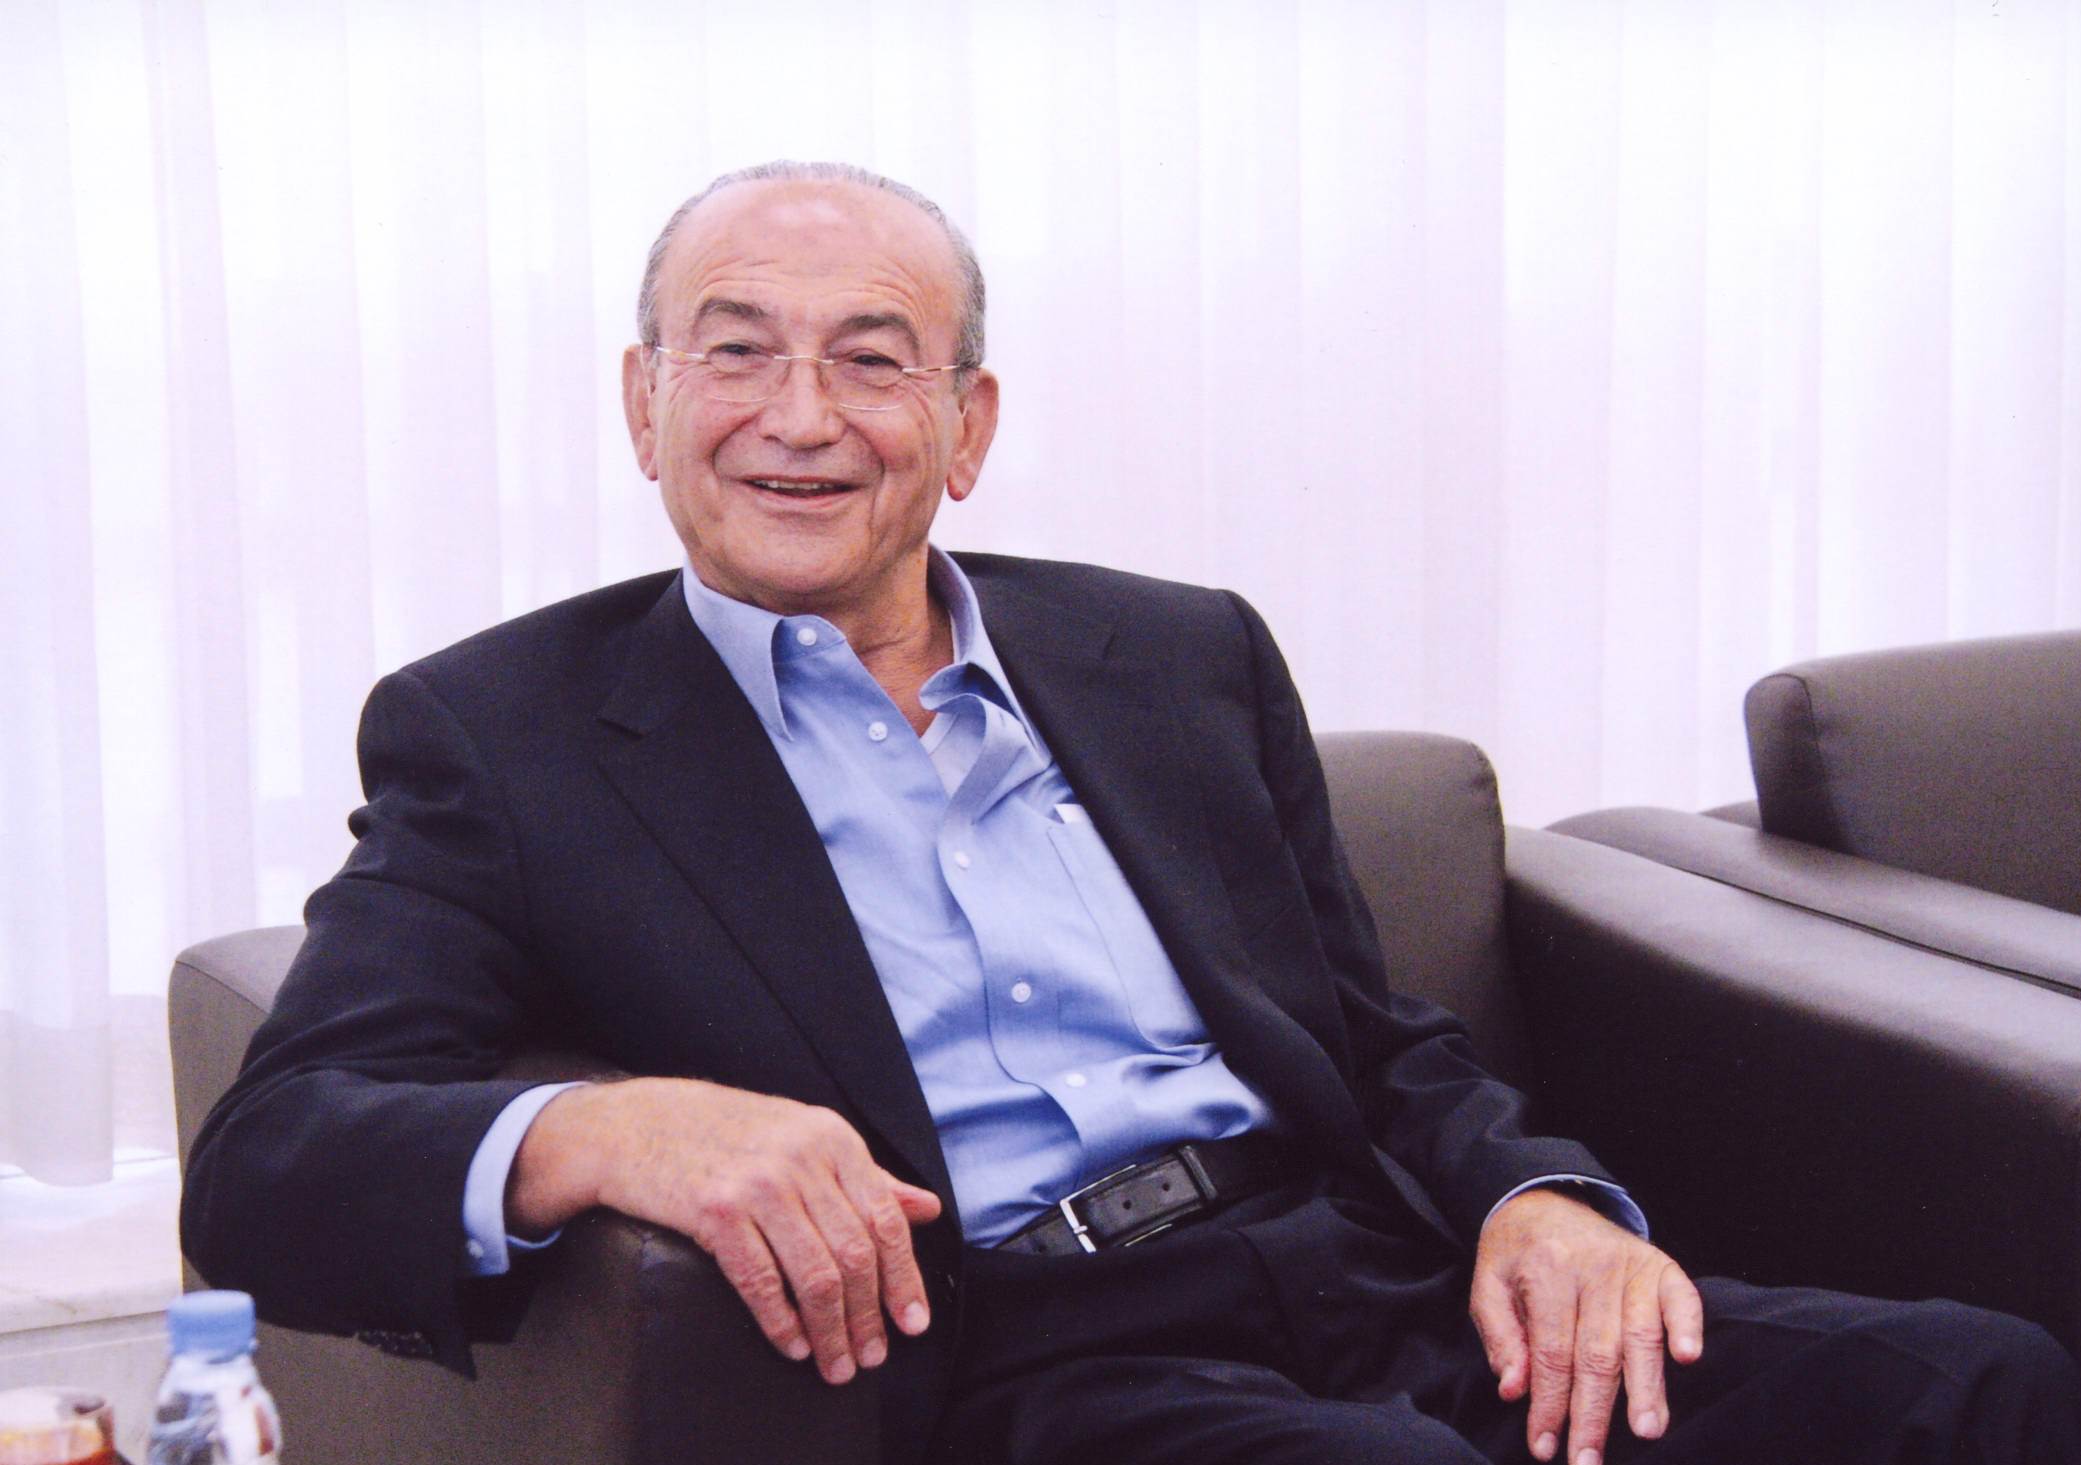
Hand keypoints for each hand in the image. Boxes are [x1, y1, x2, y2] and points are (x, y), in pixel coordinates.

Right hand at [509, 1077, 941, 1384]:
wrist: (641, 1124)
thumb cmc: (730, 1134)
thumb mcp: (806, 1138)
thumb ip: (868, 1176)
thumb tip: (928, 1209)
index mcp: (833, 1138)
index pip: (885, 1219)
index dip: (904, 1278)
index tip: (913, 1323)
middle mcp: (801, 1157)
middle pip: (853, 1255)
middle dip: (868, 1316)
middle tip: (872, 1356)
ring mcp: (757, 1184)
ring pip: (814, 1275)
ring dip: (831, 1331)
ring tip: (836, 1364)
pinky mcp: (714, 1211)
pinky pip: (760, 1281)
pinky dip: (781, 1322)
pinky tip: (793, 1345)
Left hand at [1469, 1188, 1703, 1464]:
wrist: (1543, 1199)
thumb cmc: (1516, 1255)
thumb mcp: (1488, 1287)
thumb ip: (1499, 1337)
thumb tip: (1513, 1391)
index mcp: (1546, 1271)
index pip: (1551, 1352)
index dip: (1550, 1405)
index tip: (1546, 1447)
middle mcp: (1592, 1268)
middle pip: (1596, 1352)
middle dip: (1593, 1414)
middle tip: (1590, 1460)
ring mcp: (1630, 1265)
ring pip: (1639, 1334)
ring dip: (1645, 1386)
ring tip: (1646, 1430)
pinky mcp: (1659, 1265)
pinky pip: (1680, 1296)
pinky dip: (1687, 1325)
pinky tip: (1686, 1358)